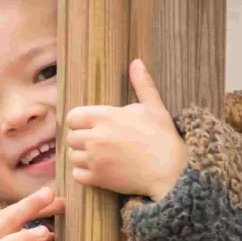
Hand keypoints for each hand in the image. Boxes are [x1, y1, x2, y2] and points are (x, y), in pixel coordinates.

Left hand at [65, 59, 187, 200]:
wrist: (170, 171)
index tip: (88, 126)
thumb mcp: (154, 107)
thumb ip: (141, 84)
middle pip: (71, 137)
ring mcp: (95, 159)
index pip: (73, 117)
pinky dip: (83, 173)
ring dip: (81, 156)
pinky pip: (76, 175)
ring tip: (96, 156)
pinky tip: (96, 170)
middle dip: (80, 139)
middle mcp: (96, 137)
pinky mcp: (98, 179)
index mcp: (106, 116)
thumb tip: (136, 62)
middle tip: (95, 142)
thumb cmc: (162, 137)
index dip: (78, 121)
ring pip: (72, 156)